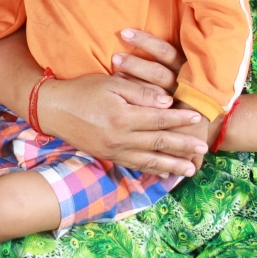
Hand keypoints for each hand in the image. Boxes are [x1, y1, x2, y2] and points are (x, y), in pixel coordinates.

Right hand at [39, 28, 205, 176]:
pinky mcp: (108, 156)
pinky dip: (152, 170)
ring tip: (191, 169)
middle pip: (159, 142)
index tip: (198, 119)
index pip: (159, 119)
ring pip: (149, 160)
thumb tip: (167, 102)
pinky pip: (134, 166)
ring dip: (172, 165)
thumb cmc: (82, 91)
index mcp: (123, 117)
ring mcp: (114, 150)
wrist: (53, 110)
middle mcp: (120, 138)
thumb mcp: (111, 84)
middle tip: (203, 148)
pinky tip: (165, 173)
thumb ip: (140, 93)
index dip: (180, 119)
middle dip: (183, 146)